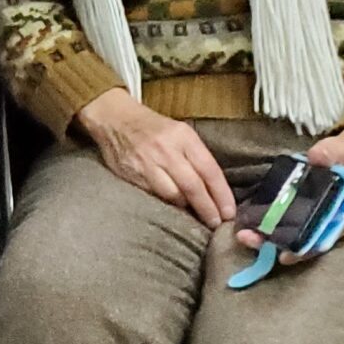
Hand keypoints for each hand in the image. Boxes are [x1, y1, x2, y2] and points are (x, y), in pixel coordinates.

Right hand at [75, 89, 234, 228]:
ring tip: (196, 219)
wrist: (114, 119)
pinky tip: (173, 210)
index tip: (229, 212)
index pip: (208, 170)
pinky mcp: (131, 175)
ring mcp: (146, 163)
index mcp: (183, 137)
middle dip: (207, 208)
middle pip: (192, 186)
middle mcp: (165, 150)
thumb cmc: (153, 128)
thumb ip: (196, 157)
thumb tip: (215, 189)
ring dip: (186, 209)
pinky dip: (165, 205)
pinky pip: (153, 195)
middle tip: (216, 224)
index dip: (221, 194)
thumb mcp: (181, 133)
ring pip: (172, 194)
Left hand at [236, 126, 343, 254]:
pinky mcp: (300, 209)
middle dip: (278, 245)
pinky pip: (284, 222)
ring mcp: (314, 216)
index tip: (285, 257)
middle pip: (305, 241)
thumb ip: (332, 154)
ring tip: (243, 237)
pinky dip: (268, 226)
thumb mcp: (342, 151)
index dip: (306, 249)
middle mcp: (329, 221)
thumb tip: (317, 157)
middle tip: (250, 241)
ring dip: (268, 238)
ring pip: (292, 235)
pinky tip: (249, 226)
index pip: (326, 238)